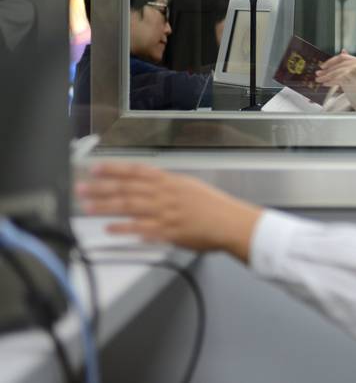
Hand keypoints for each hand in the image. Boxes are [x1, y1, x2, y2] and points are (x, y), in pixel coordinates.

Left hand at [75, 162, 262, 261]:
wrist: (231, 223)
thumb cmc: (215, 207)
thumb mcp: (190, 187)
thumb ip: (168, 187)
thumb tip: (148, 187)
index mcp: (171, 181)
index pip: (137, 171)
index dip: (114, 169)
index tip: (95, 168)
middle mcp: (165, 194)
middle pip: (128, 188)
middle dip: (102, 188)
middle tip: (80, 188)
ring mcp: (166, 213)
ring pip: (130, 207)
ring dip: (106, 206)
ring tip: (87, 207)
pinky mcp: (167, 231)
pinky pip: (141, 229)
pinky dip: (124, 228)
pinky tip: (109, 228)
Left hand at [315, 50, 355, 111]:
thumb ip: (352, 66)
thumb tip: (343, 52)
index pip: (343, 57)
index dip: (332, 61)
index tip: (325, 66)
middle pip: (337, 64)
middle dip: (327, 69)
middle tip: (319, 74)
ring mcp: (353, 70)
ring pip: (335, 71)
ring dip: (325, 76)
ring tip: (319, 80)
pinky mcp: (348, 77)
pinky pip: (334, 78)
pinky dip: (329, 81)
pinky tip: (325, 84)